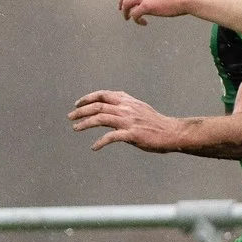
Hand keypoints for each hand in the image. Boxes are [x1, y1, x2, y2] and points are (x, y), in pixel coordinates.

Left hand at [69, 90, 185, 152]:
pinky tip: (94, 147)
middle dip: (81, 110)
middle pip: (98, 105)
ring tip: (75, 128)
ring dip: (85, 123)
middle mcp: (126, 108)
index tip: (78, 104)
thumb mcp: (139, 107)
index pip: (103, 95)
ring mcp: (128, 121)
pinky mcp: (132, 134)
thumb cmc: (156, 123)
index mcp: (127, 101)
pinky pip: (111, 137)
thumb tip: (113, 103)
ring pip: (101, 118)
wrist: (171, 132)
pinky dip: (100, 142)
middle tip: (70, 117)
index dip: (88, 98)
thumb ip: (126, 105)